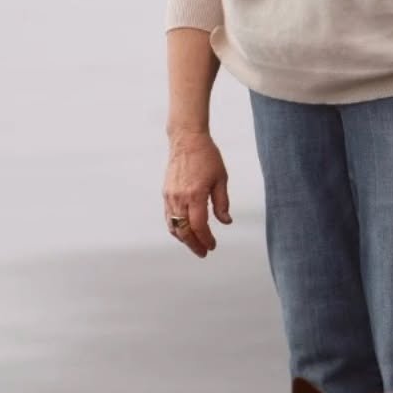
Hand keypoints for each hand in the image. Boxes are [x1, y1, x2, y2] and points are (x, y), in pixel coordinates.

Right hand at [163, 131, 230, 257]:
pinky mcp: (166, 193)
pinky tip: (184, 231)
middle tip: (203, 252)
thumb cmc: (207, 156)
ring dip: (184, 238)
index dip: (206, 239)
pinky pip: (168, 217)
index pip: (199, 226)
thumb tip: (226, 222)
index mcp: (196, 195)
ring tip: (195, 244)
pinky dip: (175, 228)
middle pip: (184, 231)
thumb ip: (222, 203)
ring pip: (173, 226)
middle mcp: (180, 198)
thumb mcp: (221, 179)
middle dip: (194, 244)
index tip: (212, 246)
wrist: (186, 140)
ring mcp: (170, 196)